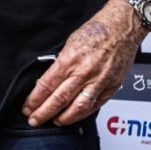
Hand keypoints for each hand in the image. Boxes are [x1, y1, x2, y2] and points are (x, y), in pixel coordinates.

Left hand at [21, 0, 141, 125]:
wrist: (123, 27)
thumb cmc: (96, 31)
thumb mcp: (70, 42)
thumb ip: (61, 63)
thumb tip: (49, 81)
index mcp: (70, 59)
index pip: (47, 85)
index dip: (35, 99)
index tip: (27, 107)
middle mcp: (85, 72)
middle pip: (60, 99)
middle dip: (44, 113)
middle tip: (34, 120)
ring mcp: (100, 81)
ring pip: (79, 108)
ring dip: (64, 118)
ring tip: (53, 122)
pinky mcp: (112, 86)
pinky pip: (95, 105)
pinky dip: (83, 114)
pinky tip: (74, 117)